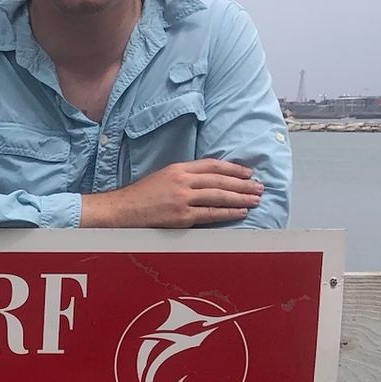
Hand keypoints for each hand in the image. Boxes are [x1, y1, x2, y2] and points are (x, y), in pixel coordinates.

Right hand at [81, 160, 262, 228]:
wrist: (121, 210)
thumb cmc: (140, 195)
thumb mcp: (162, 177)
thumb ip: (184, 177)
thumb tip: (208, 181)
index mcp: (178, 168)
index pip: (212, 165)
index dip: (233, 168)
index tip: (248, 172)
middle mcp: (182, 181)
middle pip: (220, 180)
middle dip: (243, 184)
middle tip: (259, 187)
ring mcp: (183, 199)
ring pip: (219, 196)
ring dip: (240, 198)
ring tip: (255, 200)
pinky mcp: (181, 216)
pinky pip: (211, 214)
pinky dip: (228, 213)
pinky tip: (240, 213)